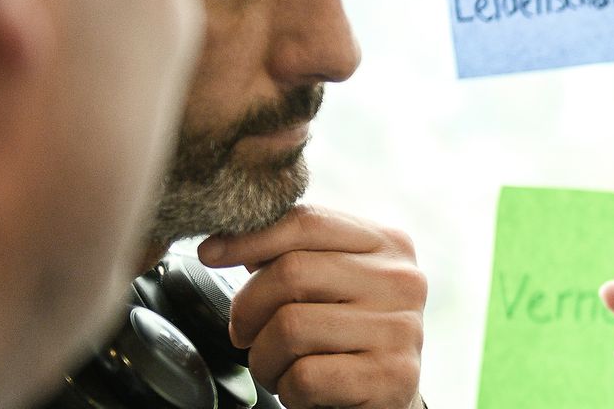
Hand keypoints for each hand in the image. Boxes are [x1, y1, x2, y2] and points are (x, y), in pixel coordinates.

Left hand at [198, 204, 427, 408]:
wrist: (389, 399)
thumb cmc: (345, 337)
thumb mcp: (330, 284)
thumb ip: (291, 254)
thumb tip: (223, 239)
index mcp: (388, 244)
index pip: (308, 222)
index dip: (249, 237)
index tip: (211, 254)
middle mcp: (402, 280)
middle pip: (292, 272)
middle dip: (248, 310)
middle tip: (245, 334)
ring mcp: (401, 329)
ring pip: (291, 328)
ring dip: (264, 358)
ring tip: (279, 366)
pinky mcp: (391, 377)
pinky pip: (305, 377)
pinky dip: (288, 390)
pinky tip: (304, 390)